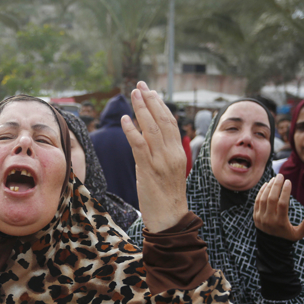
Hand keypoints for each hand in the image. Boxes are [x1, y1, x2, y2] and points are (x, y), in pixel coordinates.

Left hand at [121, 81, 187, 232]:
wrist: (170, 219)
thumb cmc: (166, 196)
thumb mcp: (165, 170)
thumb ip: (156, 152)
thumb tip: (143, 136)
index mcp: (178, 153)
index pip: (170, 122)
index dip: (160, 105)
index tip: (150, 92)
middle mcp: (172, 154)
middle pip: (162, 120)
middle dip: (150, 100)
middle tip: (140, 85)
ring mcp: (161, 161)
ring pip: (152, 129)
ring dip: (141, 109)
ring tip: (133, 94)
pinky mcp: (149, 170)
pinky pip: (139, 146)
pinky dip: (132, 131)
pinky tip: (124, 119)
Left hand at [253, 174, 303, 240]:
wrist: (270, 246)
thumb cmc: (287, 237)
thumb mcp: (298, 234)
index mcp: (280, 222)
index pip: (282, 204)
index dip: (285, 191)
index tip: (288, 182)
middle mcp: (268, 219)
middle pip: (271, 199)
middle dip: (276, 185)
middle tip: (280, 175)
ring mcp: (260, 217)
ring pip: (263, 199)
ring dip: (268, 187)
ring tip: (274, 179)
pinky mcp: (255, 216)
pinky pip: (257, 201)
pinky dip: (261, 192)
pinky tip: (266, 185)